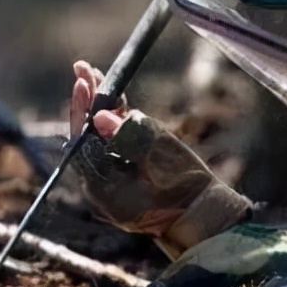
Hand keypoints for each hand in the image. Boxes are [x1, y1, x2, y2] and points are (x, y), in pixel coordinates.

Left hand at [66, 59, 253, 256]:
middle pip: (85, 138)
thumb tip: (101, 117)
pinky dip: (110, 120)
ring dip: (95, 107)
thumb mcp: (160, 159)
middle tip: (82, 68)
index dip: (81, 109)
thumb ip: (131, 136)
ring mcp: (111, 181)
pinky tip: (111, 98)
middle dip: (85, 103)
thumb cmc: (186, 191)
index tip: (83, 82)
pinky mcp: (125, 174)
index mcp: (101, 187)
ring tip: (92, 74)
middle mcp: (99, 185)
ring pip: (96, 139)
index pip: (82, 142)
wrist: (204, 218)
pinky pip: (110, 144)